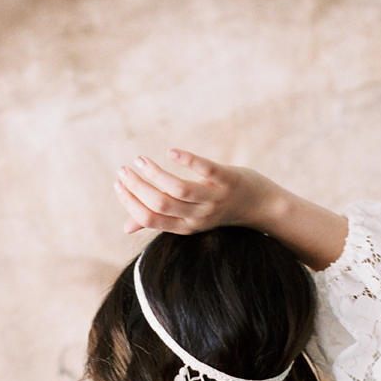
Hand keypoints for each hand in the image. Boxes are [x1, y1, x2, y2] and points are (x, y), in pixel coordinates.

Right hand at [113, 148, 282, 236]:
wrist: (262, 206)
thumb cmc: (220, 209)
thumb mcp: (190, 218)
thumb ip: (161, 220)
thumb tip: (127, 228)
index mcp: (185, 226)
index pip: (150, 218)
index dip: (130, 202)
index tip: (119, 183)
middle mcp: (198, 216)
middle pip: (159, 203)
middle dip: (136, 186)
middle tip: (124, 169)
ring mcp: (213, 198)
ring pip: (177, 189)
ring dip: (154, 173)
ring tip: (139, 160)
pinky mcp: (226, 179)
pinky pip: (204, 170)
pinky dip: (186, 160)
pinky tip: (171, 152)